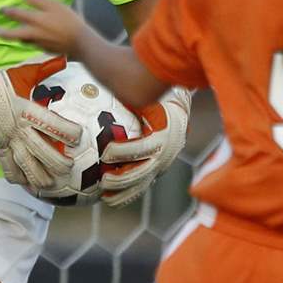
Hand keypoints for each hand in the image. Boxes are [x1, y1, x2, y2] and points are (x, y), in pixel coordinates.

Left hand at [0, 0, 88, 56]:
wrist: (80, 43)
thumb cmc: (69, 21)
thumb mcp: (55, 5)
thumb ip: (38, 0)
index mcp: (36, 20)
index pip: (16, 14)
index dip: (7, 11)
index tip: (0, 10)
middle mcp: (33, 33)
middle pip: (13, 34)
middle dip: (2, 32)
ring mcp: (38, 44)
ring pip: (22, 40)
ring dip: (15, 37)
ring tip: (11, 34)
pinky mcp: (45, 50)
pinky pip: (33, 44)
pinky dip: (29, 41)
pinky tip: (31, 38)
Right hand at [0, 57, 82, 189]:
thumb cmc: (3, 82)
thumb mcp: (24, 73)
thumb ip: (46, 68)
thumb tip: (65, 57)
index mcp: (27, 110)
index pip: (50, 123)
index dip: (66, 131)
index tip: (79, 137)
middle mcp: (19, 127)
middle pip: (40, 149)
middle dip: (55, 161)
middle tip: (69, 168)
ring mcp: (8, 139)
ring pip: (24, 162)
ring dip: (37, 175)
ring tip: (50, 185)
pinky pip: (7, 165)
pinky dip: (16, 177)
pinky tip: (26, 186)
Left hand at [98, 87, 190, 207]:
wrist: (179, 110)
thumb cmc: (156, 98)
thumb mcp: (147, 94)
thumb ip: (131, 94)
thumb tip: (104, 82)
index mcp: (165, 133)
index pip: (144, 146)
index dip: (125, 150)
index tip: (106, 152)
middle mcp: (166, 152)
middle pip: (144, 170)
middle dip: (123, 177)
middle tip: (103, 179)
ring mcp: (163, 164)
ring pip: (144, 183)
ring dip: (124, 191)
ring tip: (104, 194)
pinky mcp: (158, 171)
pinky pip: (142, 186)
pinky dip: (126, 195)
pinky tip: (108, 199)